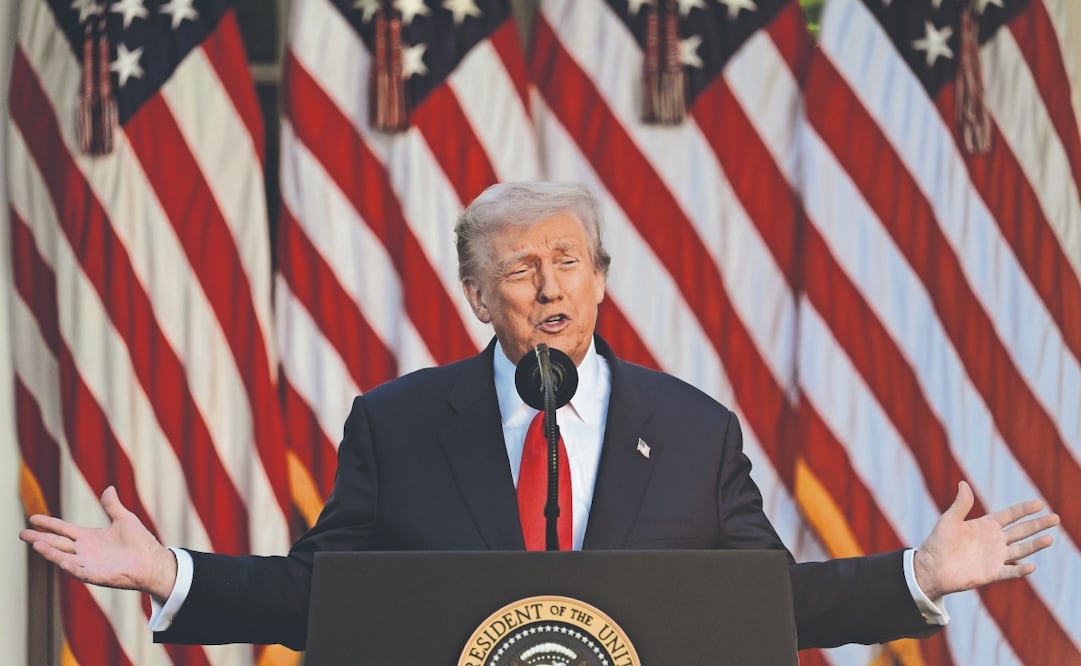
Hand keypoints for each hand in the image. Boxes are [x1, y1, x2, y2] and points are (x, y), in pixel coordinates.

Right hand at [19, 486, 177, 601]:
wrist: (152, 561)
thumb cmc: (141, 542)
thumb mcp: (124, 519)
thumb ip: (113, 506)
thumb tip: (109, 488)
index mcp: (90, 536)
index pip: (64, 529)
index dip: (49, 523)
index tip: (33, 518)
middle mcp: (85, 550)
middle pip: (57, 542)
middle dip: (39, 538)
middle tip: (22, 533)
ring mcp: (87, 562)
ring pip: (61, 555)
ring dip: (48, 550)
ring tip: (34, 542)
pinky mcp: (93, 573)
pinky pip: (74, 567)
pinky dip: (62, 561)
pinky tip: (53, 556)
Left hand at [913, 480, 1059, 599]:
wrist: (930, 567)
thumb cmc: (937, 542)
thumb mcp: (949, 520)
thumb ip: (961, 504)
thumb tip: (964, 483)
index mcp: (985, 526)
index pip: (1010, 515)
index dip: (1024, 509)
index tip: (1040, 503)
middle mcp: (994, 541)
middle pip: (1021, 531)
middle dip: (1037, 525)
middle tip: (1055, 518)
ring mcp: (994, 557)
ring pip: (1021, 550)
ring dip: (1035, 545)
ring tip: (1049, 538)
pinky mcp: (991, 573)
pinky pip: (1010, 571)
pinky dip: (1020, 570)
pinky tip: (1031, 566)